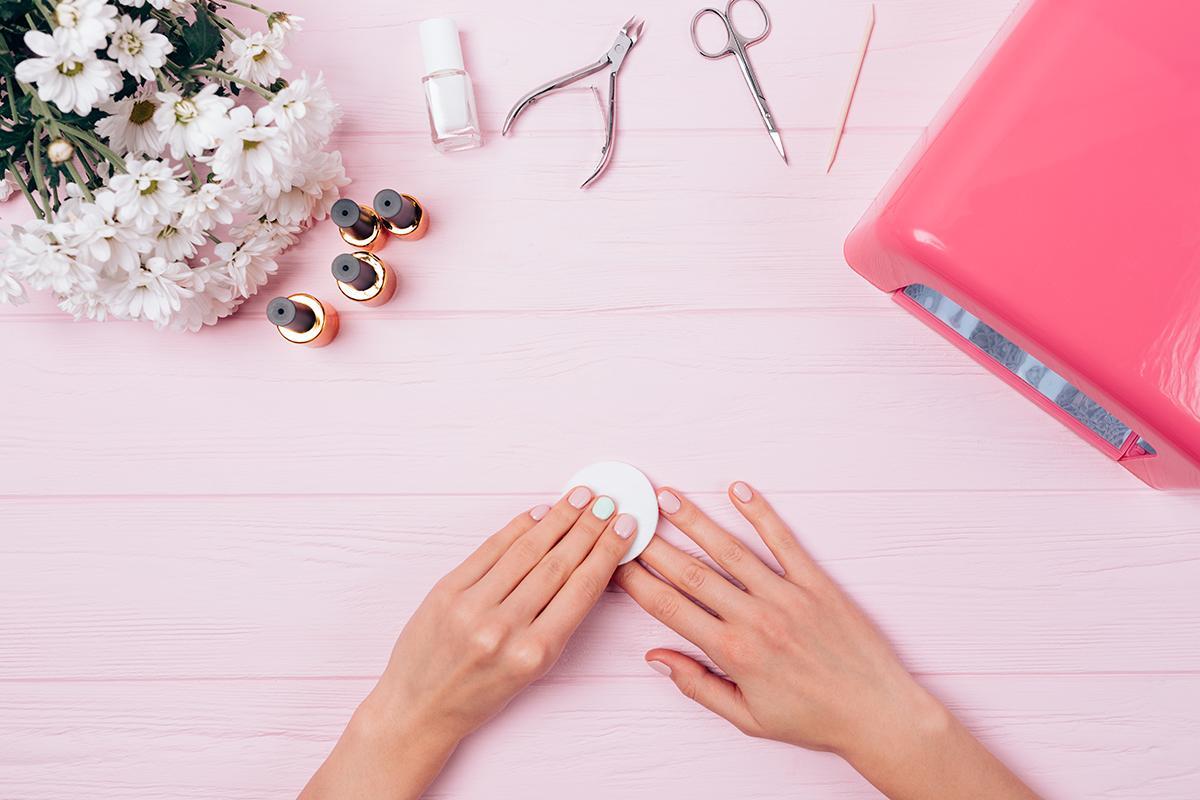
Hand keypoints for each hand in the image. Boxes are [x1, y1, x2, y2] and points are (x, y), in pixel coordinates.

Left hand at [301, 486, 637, 799]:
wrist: (419, 709)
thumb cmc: (478, 694)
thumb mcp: (531, 670)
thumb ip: (556, 621)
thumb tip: (584, 566)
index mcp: (534, 654)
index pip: (581, 589)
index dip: (607, 553)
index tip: (625, 529)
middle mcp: (504, 629)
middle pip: (558, 564)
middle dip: (588, 529)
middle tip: (608, 504)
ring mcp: (472, 607)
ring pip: (526, 551)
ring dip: (559, 519)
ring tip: (580, 498)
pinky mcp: (446, 591)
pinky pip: (490, 549)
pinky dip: (517, 527)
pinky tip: (539, 513)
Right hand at [616, 481, 1039, 799]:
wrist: (877, 713)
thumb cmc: (813, 719)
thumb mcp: (747, 718)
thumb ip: (698, 686)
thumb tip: (656, 658)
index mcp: (733, 653)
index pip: (670, 608)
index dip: (637, 582)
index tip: (616, 562)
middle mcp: (755, 618)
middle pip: (691, 573)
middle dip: (654, 545)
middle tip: (629, 521)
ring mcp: (787, 596)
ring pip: (730, 550)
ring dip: (695, 521)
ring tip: (667, 497)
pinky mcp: (817, 583)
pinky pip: (783, 542)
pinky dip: (761, 513)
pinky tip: (739, 490)